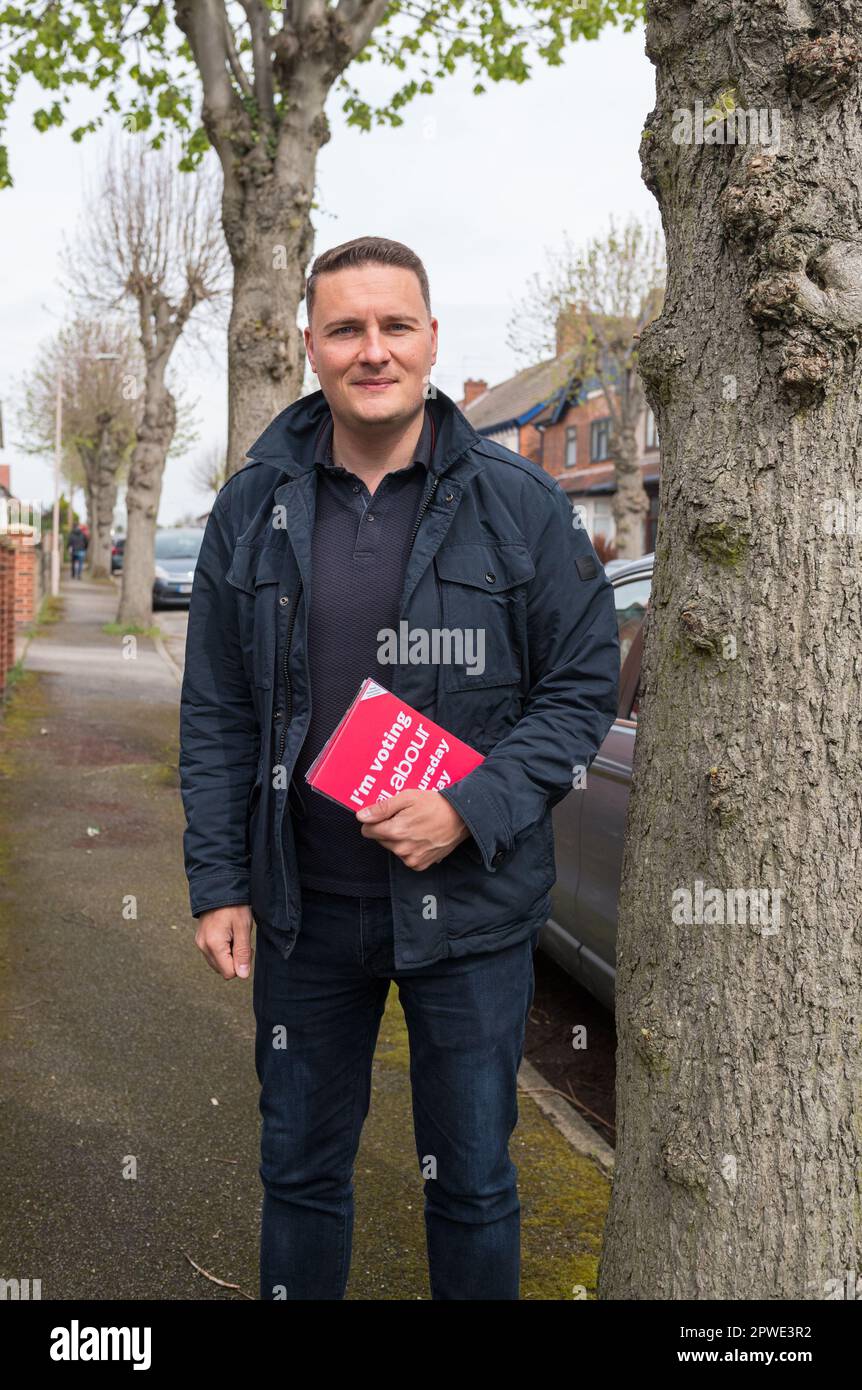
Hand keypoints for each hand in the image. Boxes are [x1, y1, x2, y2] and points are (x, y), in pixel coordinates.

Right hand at [195, 904, 253, 979]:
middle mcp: (203, 946)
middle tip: (241, 940)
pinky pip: (212, 954)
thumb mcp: (243, 928)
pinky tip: (227, 935)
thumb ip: (242, 953)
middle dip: (235, 960)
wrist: (219, 888)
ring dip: (229, 955)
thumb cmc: (233, 906)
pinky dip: (222, 949)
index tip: (246, 948)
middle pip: (222, 970)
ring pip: (218, 963)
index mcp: (214, 945)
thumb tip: (243, 974)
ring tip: (234, 936)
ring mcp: (200, 943)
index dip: (241, 964)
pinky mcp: (200, 939)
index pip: (229, 973)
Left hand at [356, 789, 470, 870]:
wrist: (460, 818)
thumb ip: (382, 808)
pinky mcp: (420, 865)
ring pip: (392, 848)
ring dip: (398, 838)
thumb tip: (361, 816)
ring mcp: (411, 859)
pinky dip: (409, 848)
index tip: (387, 814)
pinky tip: (420, 837)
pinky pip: (405, 857)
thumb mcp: (407, 797)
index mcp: (395, 831)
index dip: (375, 820)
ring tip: (415, 826)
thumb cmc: (434, 804)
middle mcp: (401, 849)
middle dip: (387, 828)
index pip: (368, 830)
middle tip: (405, 817)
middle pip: (380, 839)